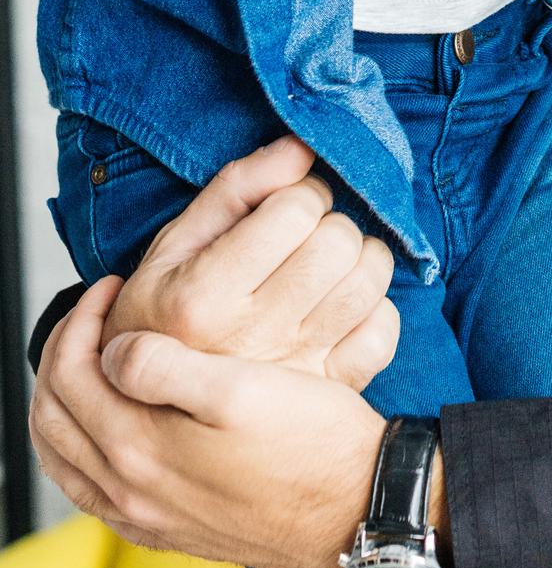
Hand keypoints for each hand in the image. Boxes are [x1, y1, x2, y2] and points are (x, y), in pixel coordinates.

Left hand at [30, 275, 387, 567]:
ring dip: (66, 402)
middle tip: (93, 315)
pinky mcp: (166, 530)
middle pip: (53, 421)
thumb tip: (114, 350)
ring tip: (94, 360)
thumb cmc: (311, 445)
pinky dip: (84, 446)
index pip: (71, 377)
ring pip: (66, 460)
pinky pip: (92, 489)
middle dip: (62, 356)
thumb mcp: (242, 390)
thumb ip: (165, 368)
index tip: (112, 286)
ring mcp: (145, 519)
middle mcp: (130, 494)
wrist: (353, 514)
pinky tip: (115, 423)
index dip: (82, 321)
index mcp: (140, 452)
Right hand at [100, 136, 398, 390]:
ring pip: (368, 282)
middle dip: (330, 225)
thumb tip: (300, 147)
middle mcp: (253, 337)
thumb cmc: (161, 318)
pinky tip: (342, 308)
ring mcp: (295, 370)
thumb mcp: (173, 247)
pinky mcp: (327, 391)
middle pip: (338, 243)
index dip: (300, 194)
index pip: (296, 210)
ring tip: (328, 266)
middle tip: (306, 238)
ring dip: (359, 260)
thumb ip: (235, 189)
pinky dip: (375, 311)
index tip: (285, 208)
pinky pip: (382, 333)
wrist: (155, 419)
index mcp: (203, 297)